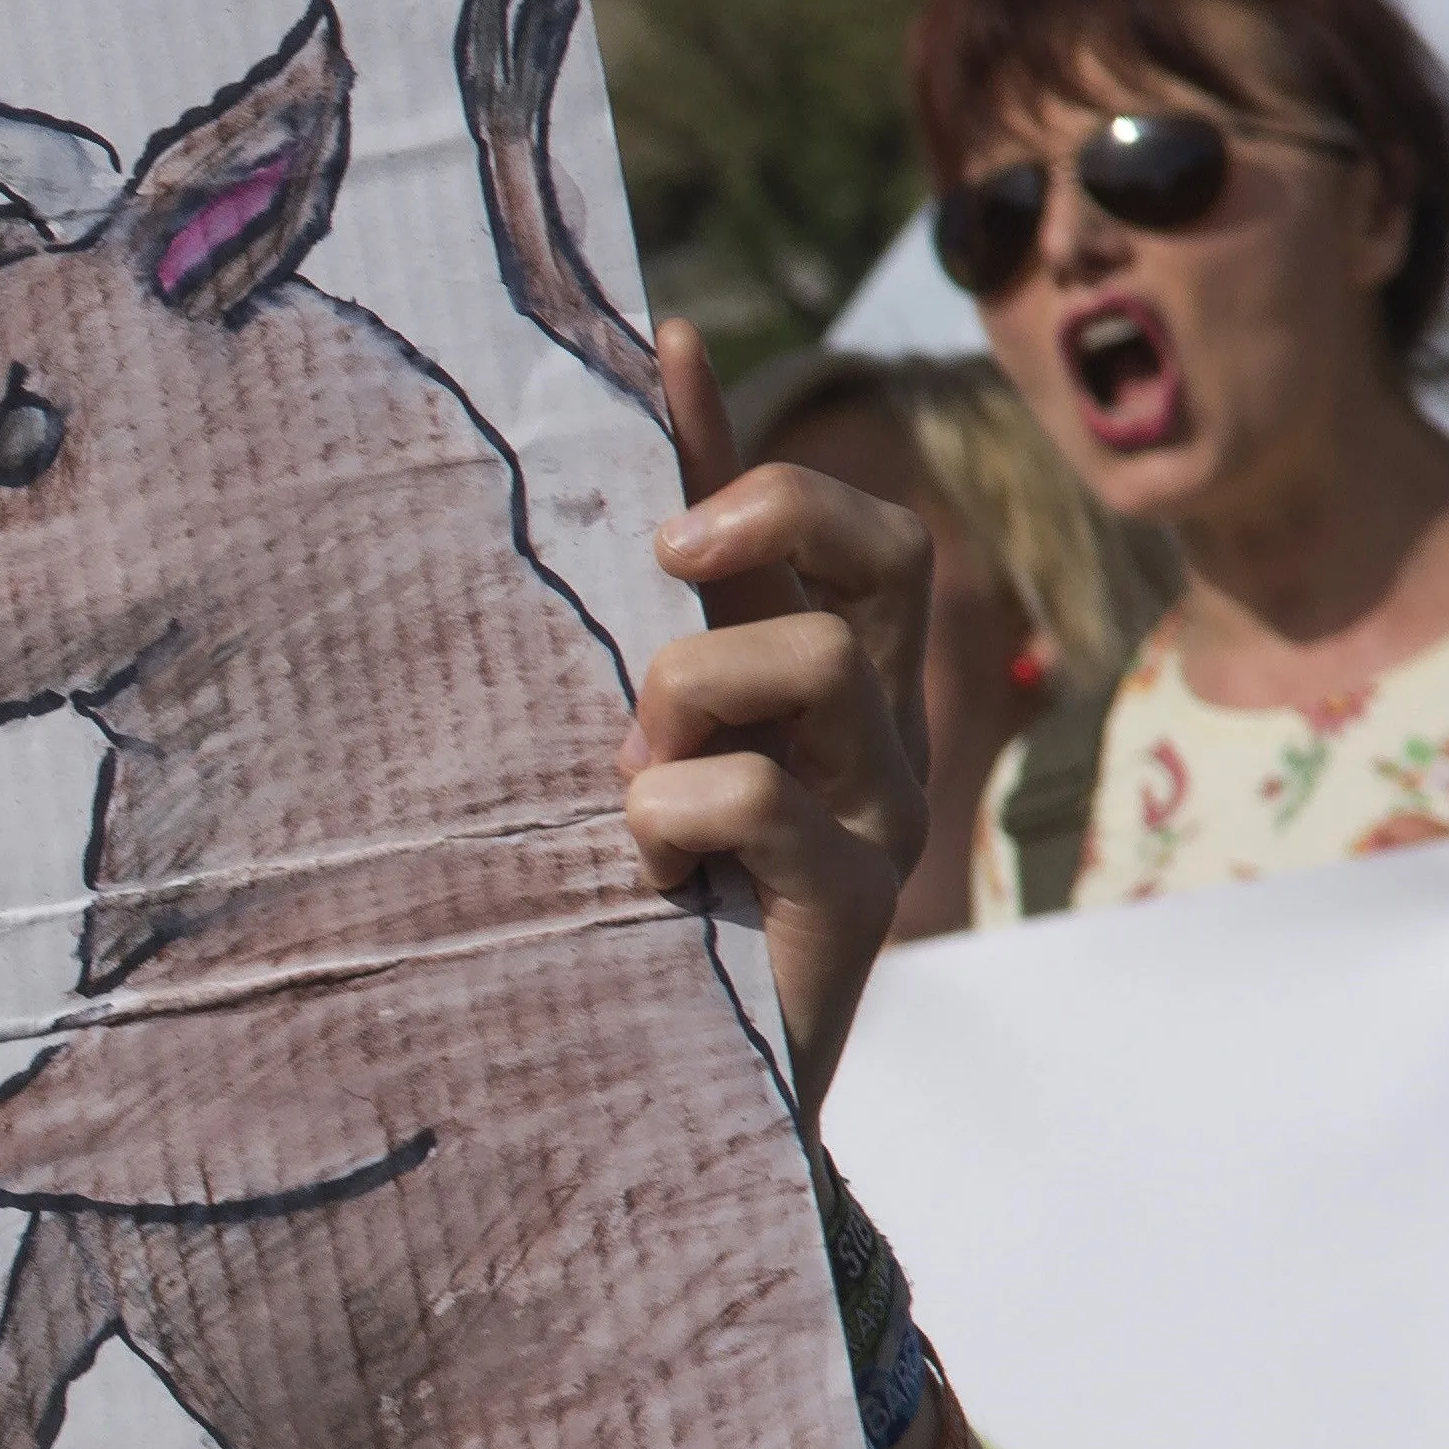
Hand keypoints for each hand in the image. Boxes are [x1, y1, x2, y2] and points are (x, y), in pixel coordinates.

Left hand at [632, 320, 925, 1114]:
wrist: (668, 1103)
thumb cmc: (625, 925)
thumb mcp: (607, 763)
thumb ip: (602, 660)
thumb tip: (564, 541)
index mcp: (802, 690)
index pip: (806, 522)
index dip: (737, 432)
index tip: (659, 344)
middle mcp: (865, 735)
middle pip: (884, 548)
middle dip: (771, 516)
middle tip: (664, 566)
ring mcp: (875, 812)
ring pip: (814, 658)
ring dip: (688, 699)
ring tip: (631, 791)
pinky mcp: (855, 900)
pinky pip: (758, 795)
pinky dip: (673, 815)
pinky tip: (642, 873)